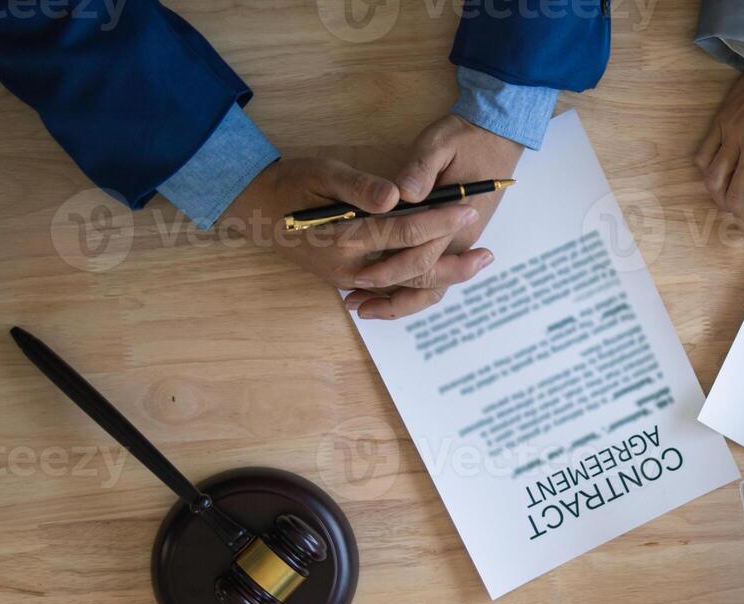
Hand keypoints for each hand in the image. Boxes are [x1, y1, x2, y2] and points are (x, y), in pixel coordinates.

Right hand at [224, 157, 490, 319]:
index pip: (405, 231)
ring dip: (443, 280)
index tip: (467, 209)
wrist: (255, 210)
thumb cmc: (290, 184)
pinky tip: (445, 280)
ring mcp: (350, 280)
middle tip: (487, 254)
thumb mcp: (321, 172)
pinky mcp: (350, 282)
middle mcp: (351, 267)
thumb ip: (358, 185)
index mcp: (345, 236)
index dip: (439, 221)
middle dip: (452, 263)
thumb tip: (397, 196)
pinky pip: (392, 293)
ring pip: (406, 287)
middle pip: (413, 270)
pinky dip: (420, 290)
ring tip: (475, 266)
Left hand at [339, 114, 524, 318]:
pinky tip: (382, 295)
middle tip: (353, 300)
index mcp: (457, 217)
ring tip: (363, 309)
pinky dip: (410, 291)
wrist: (498, 137)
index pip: (421, 252)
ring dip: (398, 302)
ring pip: (431, 287)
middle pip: (425, 279)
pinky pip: (433, 276)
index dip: (388, 267)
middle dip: (387, 293)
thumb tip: (400, 194)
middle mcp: (461, 238)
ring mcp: (459, 242)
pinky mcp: (455, 240)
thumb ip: (420, 168)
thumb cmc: (467, 137)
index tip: (359, 276)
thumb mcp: (440, 142)